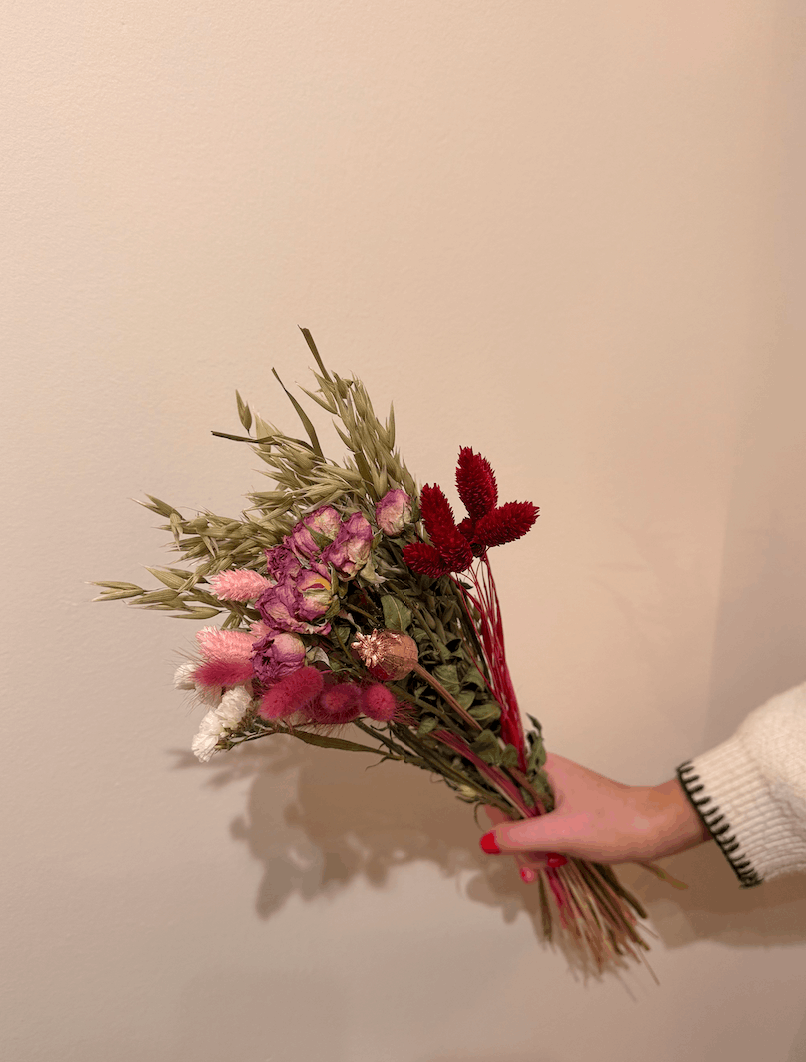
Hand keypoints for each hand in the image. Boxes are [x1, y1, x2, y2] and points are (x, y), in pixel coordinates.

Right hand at [480, 752, 711, 882]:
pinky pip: (544, 829)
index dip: (496, 811)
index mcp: (541, 768)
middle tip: (529, 866)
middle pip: (511, 806)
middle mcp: (546, 776)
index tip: (503, 839)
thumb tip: (486, 842)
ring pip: (527, 821)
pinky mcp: (570, 812)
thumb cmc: (611, 823)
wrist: (656, 828)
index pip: (498, 780)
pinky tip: (550, 867)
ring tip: (541, 872)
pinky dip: (544, 849)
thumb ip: (518, 837)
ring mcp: (558, 795)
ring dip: (530, 849)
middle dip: (516, 840)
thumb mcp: (559, 833)